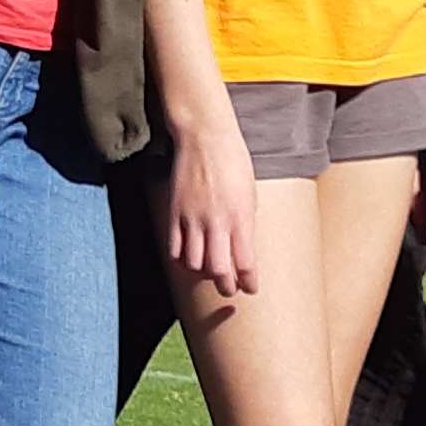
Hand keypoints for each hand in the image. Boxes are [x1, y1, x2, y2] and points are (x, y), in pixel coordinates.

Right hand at [165, 101, 260, 302]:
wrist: (205, 137)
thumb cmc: (234, 162)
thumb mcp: (249, 194)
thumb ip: (245, 224)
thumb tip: (242, 250)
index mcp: (241, 217)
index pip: (245, 264)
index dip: (248, 282)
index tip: (250, 288)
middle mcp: (217, 222)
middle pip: (219, 271)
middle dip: (226, 286)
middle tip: (229, 288)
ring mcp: (193, 219)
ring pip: (194, 264)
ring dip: (202, 274)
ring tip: (208, 272)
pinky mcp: (174, 213)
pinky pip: (175, 249)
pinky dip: (182, 261)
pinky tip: (189, 258)